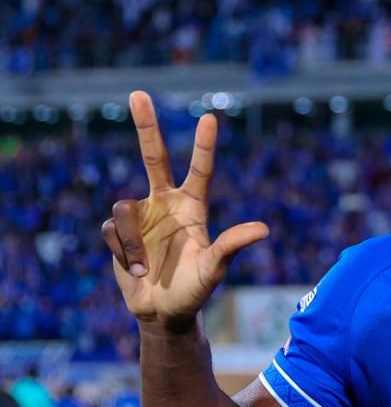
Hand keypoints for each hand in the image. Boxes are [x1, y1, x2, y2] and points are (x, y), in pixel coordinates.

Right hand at [101, 91, 268, 327]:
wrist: (164, 312)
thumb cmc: (195, 290)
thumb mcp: (215, 268)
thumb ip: (232, 246)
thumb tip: (263, 229)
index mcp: (192, 208)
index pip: (200, 171)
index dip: (203, 146)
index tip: (209, 118)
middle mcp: (165, 204)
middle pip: (153, 157)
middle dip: (145, 126)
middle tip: (138, 94)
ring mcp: (140, 216)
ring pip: (123, 208)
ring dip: (132, 241)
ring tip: (145, 268)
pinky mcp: (118, 231)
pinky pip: (110, 230)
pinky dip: (122, 251)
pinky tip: (134, 269)